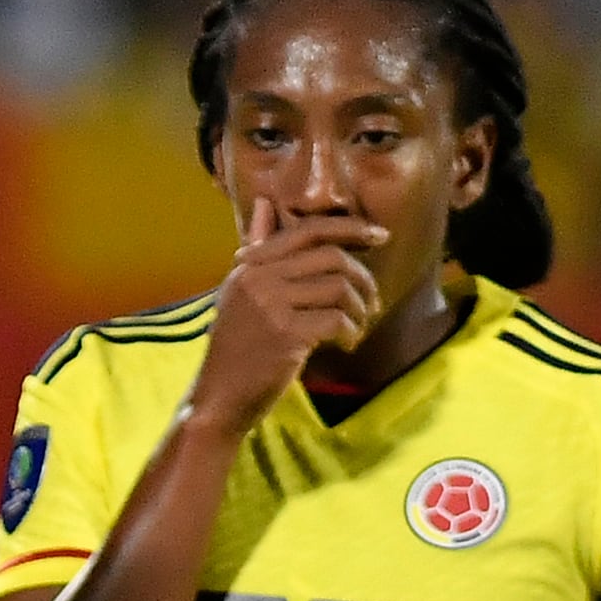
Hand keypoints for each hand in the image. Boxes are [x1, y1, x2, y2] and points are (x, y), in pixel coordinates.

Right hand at [185, 199, 387, 436]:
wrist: (219, 396)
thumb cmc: (237, 347)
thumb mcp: (240, 292)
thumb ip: (257, 250)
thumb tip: (263, 204)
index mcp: (250, 264)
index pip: (308, 230)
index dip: (350, 228)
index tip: (380, 236)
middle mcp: (258, 277)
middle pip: (331, 257)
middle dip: (363, 278)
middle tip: (372, 302)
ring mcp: (270, 304)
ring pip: (339, 288)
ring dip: (360, 309)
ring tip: (358, 328)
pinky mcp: (285, 333)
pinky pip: (337, 319)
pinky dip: (351, 332)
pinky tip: (347, 345)